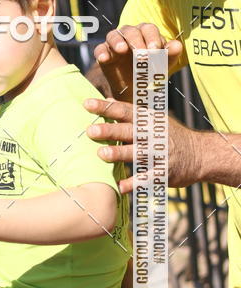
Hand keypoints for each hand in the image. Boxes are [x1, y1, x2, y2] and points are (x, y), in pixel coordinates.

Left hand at [85, 97, 202, 192]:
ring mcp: (159, 154)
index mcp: (148, 120)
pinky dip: (134, 182)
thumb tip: (107, 101)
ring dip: (119, 153)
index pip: (124, 111)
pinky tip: (120, 187)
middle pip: (129, 130)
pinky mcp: (164, 172)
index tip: (87, 104)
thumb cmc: (169, 136)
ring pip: (137, 153)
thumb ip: (130, 114)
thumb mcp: (153, 120)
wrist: (200, 155)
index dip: (106, 107)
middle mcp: (153, 135)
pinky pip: (147, 178)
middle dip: (110, 130)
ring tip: (102, 154)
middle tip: (91, 130)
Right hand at [94, 24, 182, 99]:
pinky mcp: (104, 53)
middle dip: (136, 41)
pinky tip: (104, 59)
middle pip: (131, 30)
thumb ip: (170, 55)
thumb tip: (177, 45)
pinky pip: (100, 49)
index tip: (154, 50)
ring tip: (122, 49)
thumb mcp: (163, 65)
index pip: (148, 29)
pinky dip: (101, 52)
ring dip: (117, 41)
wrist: (136, 87)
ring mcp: (115, 42)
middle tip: (141, 55)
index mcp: (146, 33)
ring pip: (113, 35)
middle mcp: (129, 34)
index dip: (152, 38)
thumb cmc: (152, 70)